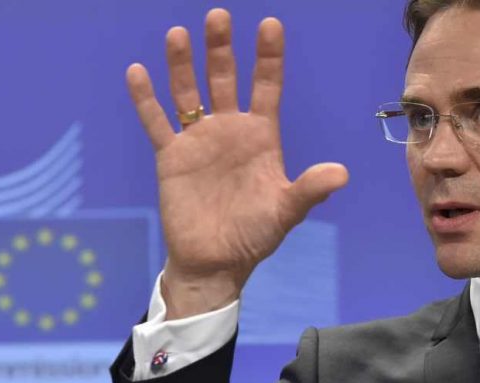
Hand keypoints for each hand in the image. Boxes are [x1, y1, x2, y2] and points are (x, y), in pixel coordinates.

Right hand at [126, 9, 348, 317]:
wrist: (216, 262)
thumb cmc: (254, 236)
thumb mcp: (286, 212)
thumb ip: (310, 189)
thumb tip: (342, 173)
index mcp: (261, 136)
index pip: (267, 88)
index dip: (268, 58)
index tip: (270, 25)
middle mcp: (230, 130)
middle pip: (225, 80)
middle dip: (221, 50)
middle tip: (219, 17)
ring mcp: (199, 141)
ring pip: (188, 93)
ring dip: (183, 65)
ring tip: (179, 34)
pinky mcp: (172, 157)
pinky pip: (157, 123)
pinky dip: (146, 99)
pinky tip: (137, 71)